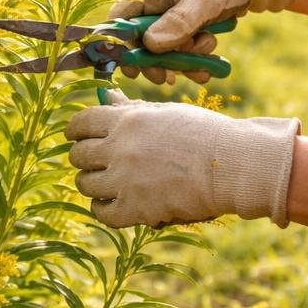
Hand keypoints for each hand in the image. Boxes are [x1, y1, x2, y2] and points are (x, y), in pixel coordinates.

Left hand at [65, 91, 299, 227]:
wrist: (232, 165)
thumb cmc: (205, 134)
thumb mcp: (165, 112)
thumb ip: (131, 107)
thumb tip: (106, 95)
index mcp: (127, 120)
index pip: (81, 123)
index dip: (74, 130)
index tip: (75, 136)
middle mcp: (120, 148)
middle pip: (79, 155)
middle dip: (83, 158)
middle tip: (94, 162)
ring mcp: (125, 179)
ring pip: (85, 183)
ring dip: (92, 183)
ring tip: (105, 183)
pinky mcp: (135, 208)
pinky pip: (101, 212)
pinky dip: (102, 209)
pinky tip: (111, 204)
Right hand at [112, 0, 299, 84]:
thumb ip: (180, 20)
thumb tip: (151, 45)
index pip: (120, 19)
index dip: (122, 45)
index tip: (134, 69)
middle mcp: (156, 0)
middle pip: (140, 39)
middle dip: (156, 60)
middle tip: (167, 78)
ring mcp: (172, 13)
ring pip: (164, 49)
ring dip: (181, 61)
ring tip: (203, 64)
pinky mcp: (188, 24)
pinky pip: (182, 50)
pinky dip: (193, 60)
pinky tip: (208, 67)